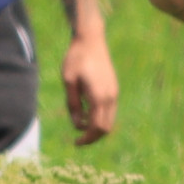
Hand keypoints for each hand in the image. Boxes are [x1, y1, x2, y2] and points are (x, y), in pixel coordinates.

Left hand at [59, 26, 119, 144]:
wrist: (91, 40)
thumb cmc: (76, 59)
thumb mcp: (68, 81)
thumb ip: (73, 104)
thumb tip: (77, 125)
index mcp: (99, 96)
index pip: (97, 128)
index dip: (87, 139)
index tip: (75, 143)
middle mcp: (110, 96)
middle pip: (106, 128)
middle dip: (93, 137)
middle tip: (78, 140)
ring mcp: (114, 92)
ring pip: (110, 120)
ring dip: (97, 127)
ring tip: (80, 123)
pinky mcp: (114, 88)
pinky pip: (110, 111)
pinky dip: (100, 117)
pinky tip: (87, 112)